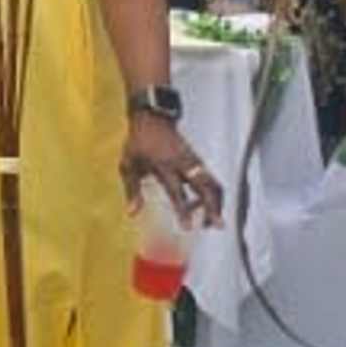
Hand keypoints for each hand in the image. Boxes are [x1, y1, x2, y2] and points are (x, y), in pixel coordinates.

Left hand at [126, 106, 220, 223]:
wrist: (152, 119)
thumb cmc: (138, 143)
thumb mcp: (129, 165)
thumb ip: (132, 190)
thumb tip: (132, 214)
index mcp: (164, 166)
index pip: (177, 191)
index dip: (183, 210)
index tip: (189, 227)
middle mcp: (184, 164)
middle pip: (206, 187)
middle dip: (214, 207)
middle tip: (217, 226)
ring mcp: (194, 161)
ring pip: (214, 183)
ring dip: (217, 203)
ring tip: (212, 221)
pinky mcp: (199, 161)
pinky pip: (211, 180)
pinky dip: (214, 195)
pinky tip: (207, 207)